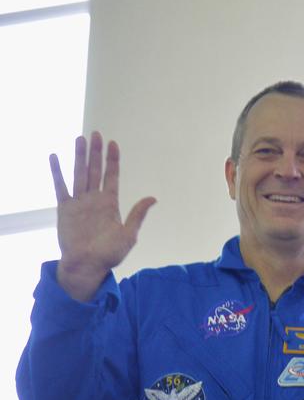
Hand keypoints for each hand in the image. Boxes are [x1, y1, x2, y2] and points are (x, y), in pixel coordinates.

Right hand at [51, 132, 156, 301]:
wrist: (87, 265)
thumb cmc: (109, 254)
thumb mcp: (129, 234)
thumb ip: (138, 215)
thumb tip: (153, 198)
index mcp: (110, 204)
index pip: (112, 176)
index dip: (112, 160)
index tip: (113, 144)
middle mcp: (94, 199)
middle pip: (95, 170)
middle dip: (96, 152)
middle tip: (96, 134)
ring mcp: (79, 202)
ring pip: (79, 174)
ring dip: (79, 157)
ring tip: (80, 139)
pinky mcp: (64, 208)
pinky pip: (60, 186)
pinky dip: (57, 172)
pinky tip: (55, 157)